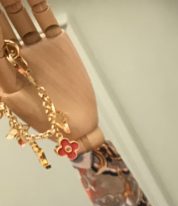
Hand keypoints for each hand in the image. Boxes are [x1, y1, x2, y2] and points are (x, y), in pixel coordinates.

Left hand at [0, 0, 102, 149]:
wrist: (75, 126)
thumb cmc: (43, 119)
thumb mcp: (13, 98)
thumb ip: (1, 74)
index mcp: (4, 65)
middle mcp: (18, 53)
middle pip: (2, 23)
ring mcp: (38, 47)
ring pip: (21, 16)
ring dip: (14, 2)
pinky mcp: (58, 43)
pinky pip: (46, 19)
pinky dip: (38, 4)